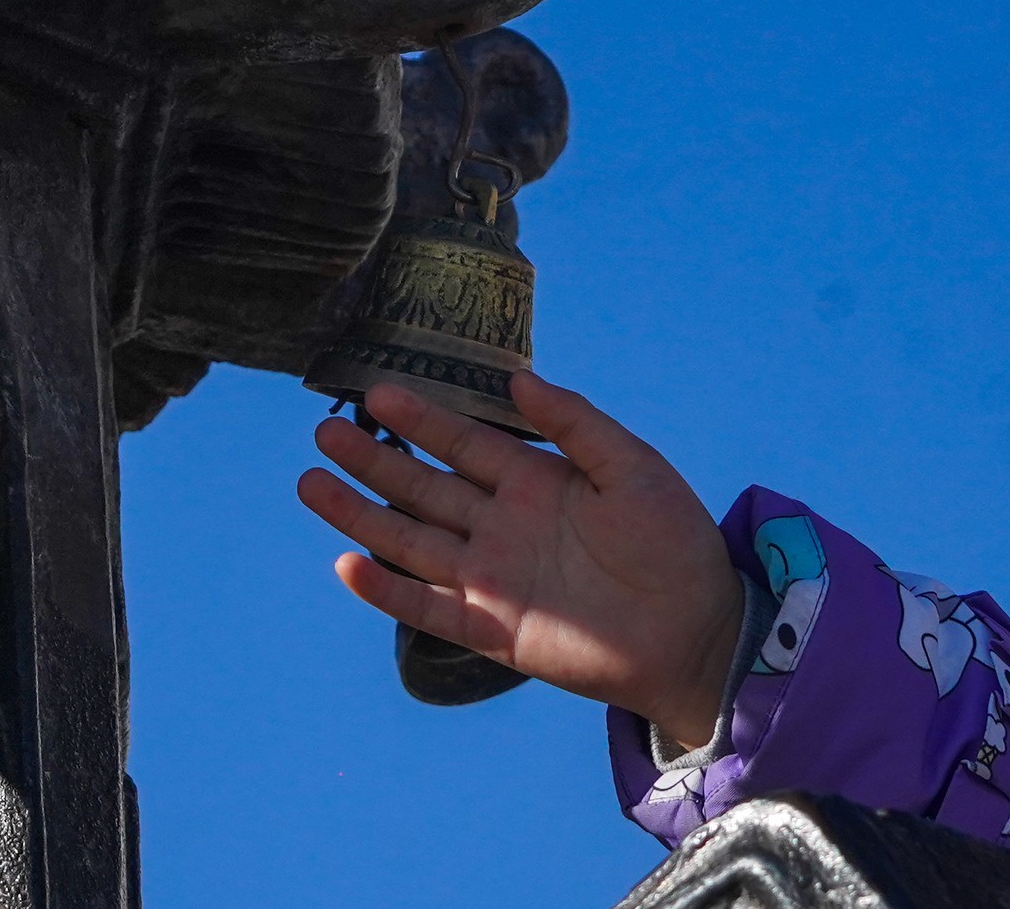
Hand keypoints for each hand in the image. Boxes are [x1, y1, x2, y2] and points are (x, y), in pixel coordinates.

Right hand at [297, 370, 743, 751]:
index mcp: (533, 483)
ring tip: (310, 486)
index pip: (462, 444)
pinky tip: (347, 567)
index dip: (421, 418)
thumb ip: (575, 423)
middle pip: (422, 487)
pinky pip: (430, 608)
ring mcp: (492, 578)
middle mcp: (501, 526)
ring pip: (410, 541)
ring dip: (360, 516)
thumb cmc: (674, 544)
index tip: (375, 392)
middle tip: (323, 433)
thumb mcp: (633, 467)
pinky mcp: (493, 628)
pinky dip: (387, 592)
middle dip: (372, 461)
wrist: (699, 631)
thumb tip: (517, 378)